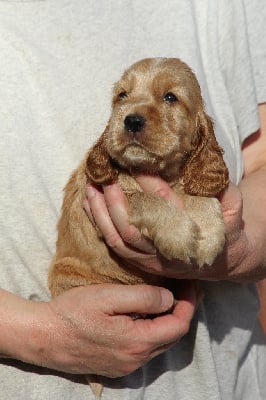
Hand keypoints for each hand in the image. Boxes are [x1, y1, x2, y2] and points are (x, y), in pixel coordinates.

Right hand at [0, 284, 199, 376]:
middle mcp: (136, 359)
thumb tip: (170, 298)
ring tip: (170, 297)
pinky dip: (153, 330)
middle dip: (183, 311)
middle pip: (172, 336)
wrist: (43, 336)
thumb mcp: (108, 296)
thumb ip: (143, 297)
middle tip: (185, 288)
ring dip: (168, 320)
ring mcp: (125, 366)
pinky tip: (147, 314)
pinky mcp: (116, 365)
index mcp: (137, 342)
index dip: (190, 303)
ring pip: (159, 343)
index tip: (191, 284)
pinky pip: (144, 348)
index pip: (179, 326)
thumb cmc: (73, 313)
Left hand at [84, 176, 251, 280]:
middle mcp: (167, 253)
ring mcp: (150, 260)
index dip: (150, 185)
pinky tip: (90, 203)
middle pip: (131, 229)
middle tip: (106, 176)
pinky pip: (114, 244)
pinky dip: (99, 223)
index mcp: (191, 237)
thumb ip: (224, 191)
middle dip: (114, 202)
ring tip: (91, 185)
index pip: (165, 209)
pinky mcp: (140, 261)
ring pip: (117, 239)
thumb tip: (206, 169)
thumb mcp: (233, 209)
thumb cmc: (225, 229)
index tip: (137, 165)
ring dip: (100, 213)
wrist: (220, 258)